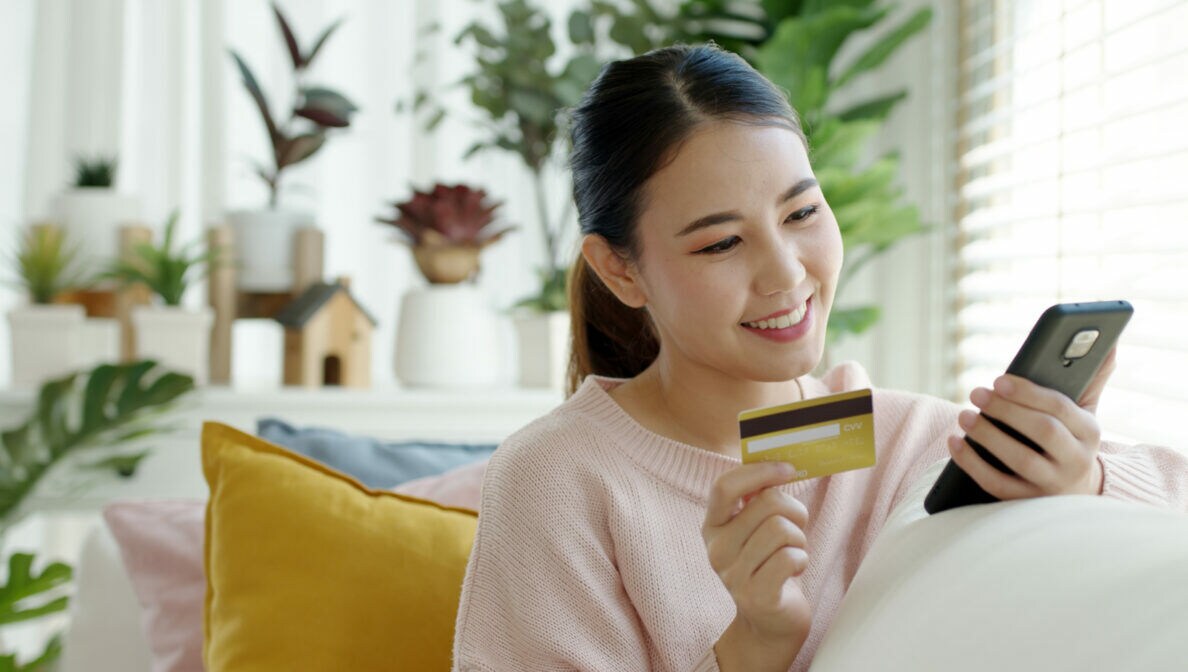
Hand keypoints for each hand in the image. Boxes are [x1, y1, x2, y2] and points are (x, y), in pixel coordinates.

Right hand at [703, 461, 811, 671]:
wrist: (769, 623)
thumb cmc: (768, 565)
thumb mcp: (754, 530)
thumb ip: (757, 499)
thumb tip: (778, 463)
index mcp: (712, 527)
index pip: (724, 487)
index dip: (758, 472)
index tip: (786, 469)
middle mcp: (716, 550)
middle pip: (767, 504)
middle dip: (794, 512)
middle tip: (795, 529)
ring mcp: (733, 575)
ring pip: (782, 529)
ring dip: (799, 540)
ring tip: (792, 554)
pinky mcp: (756, 596)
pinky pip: (790, 557)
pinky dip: (801, 559)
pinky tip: (793, 570)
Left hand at [947, 349, 1116, 498]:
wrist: (1073, 491)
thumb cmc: (1069, 437)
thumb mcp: (1083, 411)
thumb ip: (1091, 378)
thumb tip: (1110, 343)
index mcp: (1090, 431)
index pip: (1060, 407)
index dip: (1027, 392)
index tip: (998, 379)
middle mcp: (1076, 460)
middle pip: (1042, 432)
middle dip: (1006, 410)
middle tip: (976, 393)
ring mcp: (1052, 484)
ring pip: (1020, 460)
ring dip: (987, 435)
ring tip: (963, 416)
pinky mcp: (1027, 502)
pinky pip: (996, 485)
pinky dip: (972, 463)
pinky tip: (955, 442)